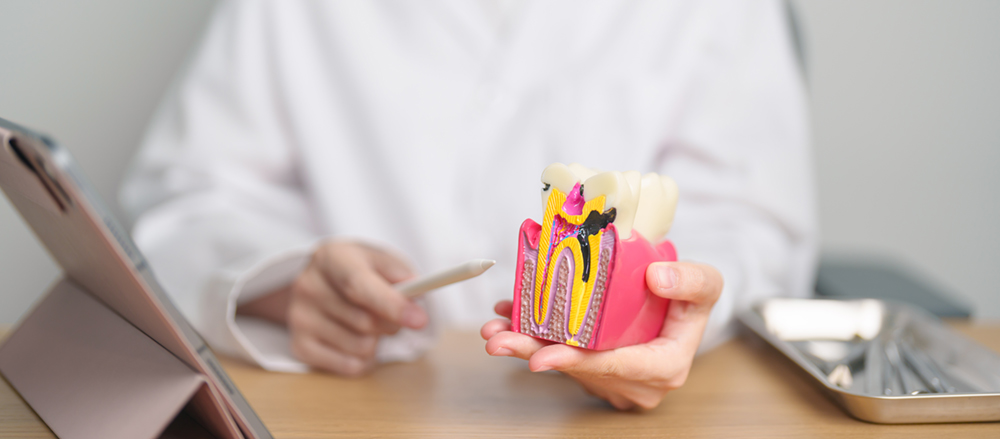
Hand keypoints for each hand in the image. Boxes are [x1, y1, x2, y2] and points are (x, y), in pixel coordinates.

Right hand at [238, 241, 427, 375]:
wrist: (321, 281)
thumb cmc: (359, 270)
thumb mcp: (380, 259)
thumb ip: (400, 273)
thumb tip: (416, 294)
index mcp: (331, 258)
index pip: (358, 285)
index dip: (391, 305)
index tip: (420, 320)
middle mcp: (308, 286)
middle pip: (366, 322)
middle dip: (390, 323)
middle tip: (386, 311)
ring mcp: (299, 318)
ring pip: (361, 348)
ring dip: (376, 341)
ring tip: (366, 323)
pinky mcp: (300, 347)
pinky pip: (350, 366)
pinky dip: (364, 359)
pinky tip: (354, 339)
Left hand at [481, 261, 722, 409]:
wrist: (680, 308)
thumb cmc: (690, 297)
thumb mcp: (707, 283)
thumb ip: (692, 281)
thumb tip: (657, 277)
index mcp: (664, 366)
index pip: (616, 366)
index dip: (578, 361)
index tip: (542, 357)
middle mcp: (635, 381)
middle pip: (579, 368)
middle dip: (534, 353)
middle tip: (498, 340)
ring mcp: (612, 379)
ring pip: (564, 364)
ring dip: (525, 346)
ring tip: (494, 330)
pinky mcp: (595, 369)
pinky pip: (561, 353)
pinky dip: (534, 334)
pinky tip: (510, 316)